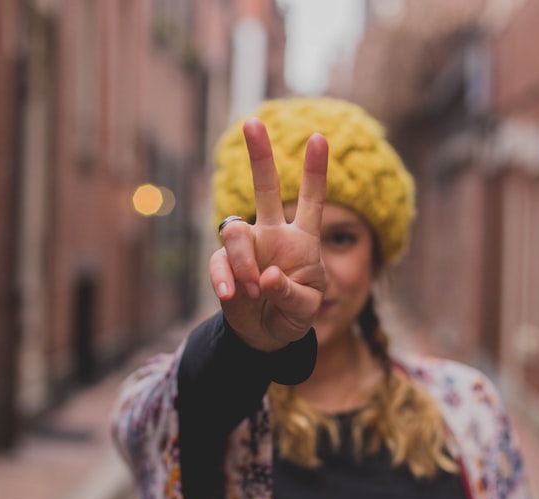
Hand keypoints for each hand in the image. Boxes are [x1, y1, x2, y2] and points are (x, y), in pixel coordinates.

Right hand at [209, 119, 327, 351]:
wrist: (266, 335)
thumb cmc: (293, 315)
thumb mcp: (305, 309)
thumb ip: (291, 293)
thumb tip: (266, 276)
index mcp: (302, 240)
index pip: (311, 200)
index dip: (315, 170)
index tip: (320, 137)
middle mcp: (273, 235)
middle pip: (265, 189)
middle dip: (260, 156)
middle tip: (252, 122)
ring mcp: (247, 248)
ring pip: (236, 232)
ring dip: (243, 261)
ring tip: (253, 289)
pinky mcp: (225, 265)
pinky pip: (219, 262)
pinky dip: (224, 278)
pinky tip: (231, 294)